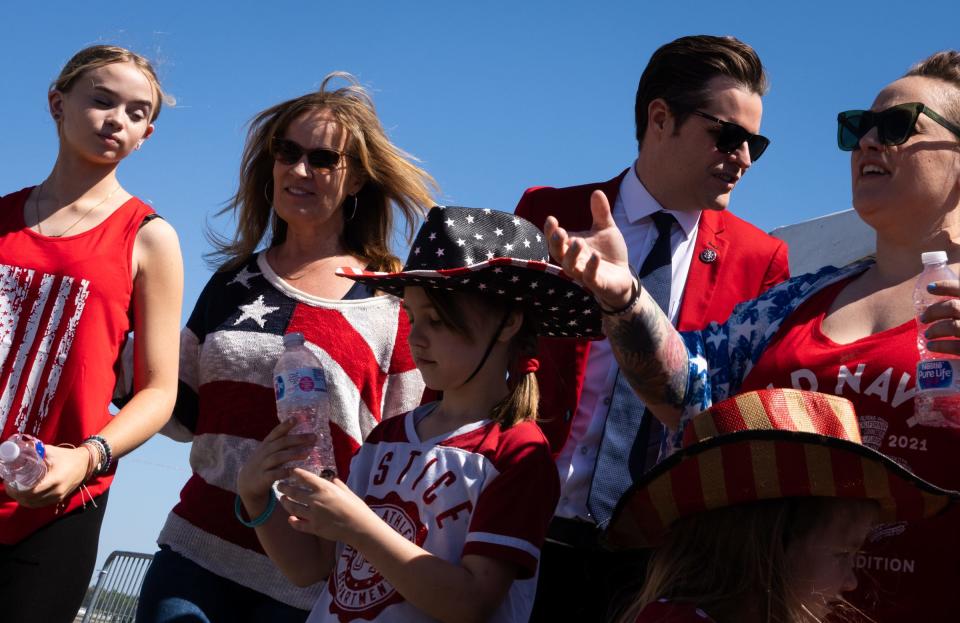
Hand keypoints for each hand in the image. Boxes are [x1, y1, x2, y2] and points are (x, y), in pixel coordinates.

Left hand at [4, 445, 87, 507]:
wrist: (85, 463)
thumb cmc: (67, 456)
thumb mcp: (51, 451)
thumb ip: (35, 450)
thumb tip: (19, 449)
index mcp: (54, 480)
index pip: (31, 492)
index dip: (18, 490)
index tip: (10, 484)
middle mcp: (57, 491)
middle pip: (31, 500)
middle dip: (17, 495)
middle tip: (10, 487)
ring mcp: (58, 496)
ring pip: (35, 504)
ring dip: (23, 500)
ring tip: (16, 491)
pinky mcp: (60, 499)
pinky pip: (41, 504)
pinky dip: (31, 502)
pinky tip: (26, 495)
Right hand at [237, 419, 314, 503]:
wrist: (247, 482)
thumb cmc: (264, 463)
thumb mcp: (270, 450)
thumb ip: (283, 443)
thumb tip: (305, 435)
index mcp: (267, 444)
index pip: (276, 432)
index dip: (285, 425)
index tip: (296, 418)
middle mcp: (265, 452)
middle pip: (281, 443)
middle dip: (298, 439)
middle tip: (313, 437)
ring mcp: (263, 464)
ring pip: (278, 457)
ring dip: (293, 454)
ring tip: (307, 453)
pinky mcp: (263, 478)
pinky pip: (274, 474)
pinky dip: (283, 472)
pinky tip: (293, 471)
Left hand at [277, 469, 376, 541]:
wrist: (360, 527)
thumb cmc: (357, 507)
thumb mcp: (348, 491)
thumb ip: (338, 485)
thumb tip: (333, 479)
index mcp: (324, 488)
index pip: (305, 477)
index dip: (296, 473)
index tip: (291, 471)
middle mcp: (315, 500)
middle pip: (293, 492)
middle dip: (284, 487)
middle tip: (279, 485)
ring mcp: (313, 515)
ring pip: (292, 507)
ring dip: (285, 502)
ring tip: (283, 499)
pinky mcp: (314, 528)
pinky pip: (298, 524)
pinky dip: (293, 521)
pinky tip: (290, 518)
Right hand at [545, 190, 634, 308]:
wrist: (623, 276)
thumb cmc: (610, 253)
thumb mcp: (606, 229)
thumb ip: (601, 213)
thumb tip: (597, 191)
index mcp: (572, 246)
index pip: (555, 239)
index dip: (550, 230)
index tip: (551, 218)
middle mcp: (574, 260)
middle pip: (557, 253)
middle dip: (555, 243)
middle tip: (559, 232)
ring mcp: (584, 274)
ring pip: (569, 268)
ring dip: (571, 255)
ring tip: (578, 242)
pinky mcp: (597, 284)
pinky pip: (590, 278)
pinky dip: (590, 268)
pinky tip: (595, 256)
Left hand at [921, 280, 959, 355]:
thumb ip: (959, 307)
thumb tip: (945, 299)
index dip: (946, 286)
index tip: (929, 288)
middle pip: (953, 307)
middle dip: (934, 311)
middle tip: (923, 318)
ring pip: (953, 326)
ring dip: (935, 329)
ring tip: (927, 334)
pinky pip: (956, 347)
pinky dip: (941, 346)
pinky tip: (931, 346)